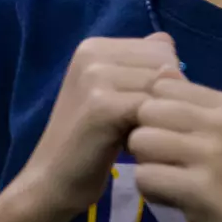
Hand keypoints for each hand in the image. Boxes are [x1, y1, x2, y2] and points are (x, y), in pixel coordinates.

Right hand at [17, 34, 181, 219]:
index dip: (164, 82)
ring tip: (134, 134)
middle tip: (137, 125)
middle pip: (165, 64)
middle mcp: (91, 52)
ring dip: (159, 115)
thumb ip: (140, 66)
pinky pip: (153, 108)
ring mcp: (93, 76)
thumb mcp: (115, 93)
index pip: (162, 48)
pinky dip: (152, 130)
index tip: (138, 109)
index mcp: (93, 45)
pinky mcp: (101, 105)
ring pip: (162, 86)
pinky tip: (133, 146)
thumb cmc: (90, 140)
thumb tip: (168, 42)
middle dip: (165, 97)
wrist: (53, 179)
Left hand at [128, 78, 221, 221]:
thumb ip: (189, 104)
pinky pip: (145, 176)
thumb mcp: (221, 135)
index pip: (161, 85)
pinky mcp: (201, 188)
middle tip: (170, 164)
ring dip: (147, 166)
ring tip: (174, 181)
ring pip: (140, 142)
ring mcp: (214, 155)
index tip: (174, 138)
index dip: (154, 113)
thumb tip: (160, 68)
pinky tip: (176, 201)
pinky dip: (152, 192)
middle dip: (146, 139)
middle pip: (145, 112)